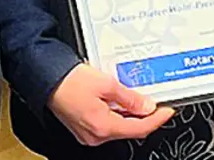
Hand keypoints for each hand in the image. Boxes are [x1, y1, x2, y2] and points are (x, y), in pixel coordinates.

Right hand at [46, 63, 173, 146]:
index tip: (168, 110)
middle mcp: (95, 136)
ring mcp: (88, 134)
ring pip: (118, 126)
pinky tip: (118, 99)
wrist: (45, 78)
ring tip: (135, 95)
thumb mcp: (107, 84)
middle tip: (155, 100)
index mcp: (103, 127)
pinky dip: (116, 113)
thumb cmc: (69, 80)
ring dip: (129, 112)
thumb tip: (147, 106)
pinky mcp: (83, 128)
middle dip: (144, 115)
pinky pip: (106, 123)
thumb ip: (130, 98)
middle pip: (130, 129)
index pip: (140, 128)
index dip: (157, 119)